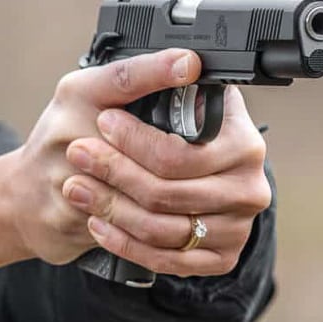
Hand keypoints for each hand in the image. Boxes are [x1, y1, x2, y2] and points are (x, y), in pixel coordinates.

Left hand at [7, 49, 271, 274]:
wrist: (117, 184)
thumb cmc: (117, 133)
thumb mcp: (116, 94)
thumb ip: (143, 75)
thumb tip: (186, 62)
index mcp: (237, 135)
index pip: (184, 153)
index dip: (136, 141)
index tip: (103, 121)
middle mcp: (246, 179)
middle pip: (170, 191)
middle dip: (115, 172)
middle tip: (78, 154)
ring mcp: (236, 223)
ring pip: (165, 227)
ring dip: (112, 208)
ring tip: (76, 187)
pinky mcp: (219, 257)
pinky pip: (169, 259)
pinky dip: (125, 243)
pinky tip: (98, 223)